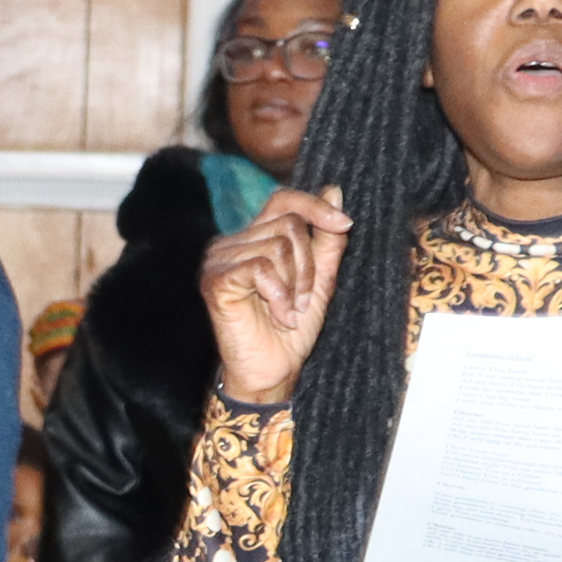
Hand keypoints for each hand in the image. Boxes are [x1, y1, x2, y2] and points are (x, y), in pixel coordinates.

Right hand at [199, 185, 351, 403]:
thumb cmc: (292, 329)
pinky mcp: (215, 279)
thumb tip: (334, 190)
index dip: (315, 206)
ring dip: (296, 284)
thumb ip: (326, 238)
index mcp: (254, 237)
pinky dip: (279, 295)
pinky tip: (278, 316)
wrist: (272, 371)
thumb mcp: (320, 278)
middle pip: (288, 225)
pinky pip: (261, 268)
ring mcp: (219, 259)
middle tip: (303, 301)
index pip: (284, 200)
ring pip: (278, 246)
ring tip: (289, 311)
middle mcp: (231, 242)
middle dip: (309, 265)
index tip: (345, 224)